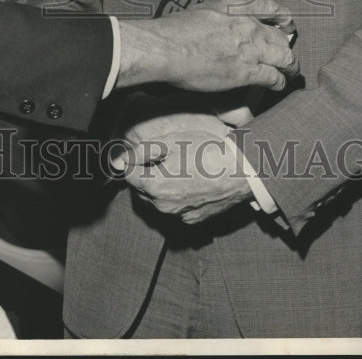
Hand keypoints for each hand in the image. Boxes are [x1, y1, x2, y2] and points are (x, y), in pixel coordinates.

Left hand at [112, 113, 251, 223]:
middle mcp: (163, 207)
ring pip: (158, 201)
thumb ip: (142, 151)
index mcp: (154, 186)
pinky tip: (188, 181)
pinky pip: (176, 209)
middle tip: (160, 158)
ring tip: (175, 168)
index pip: (129, 175)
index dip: (133, 161)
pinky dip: (176, 198)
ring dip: (159, 187)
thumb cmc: (206, 151)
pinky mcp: (193, 220)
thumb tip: (121, 159)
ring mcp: (179, 216)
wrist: (241, 171)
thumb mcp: (171, 141)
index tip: (142, 152)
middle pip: (142, 190)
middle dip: (144, 175)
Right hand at [117, 0, 297, 92]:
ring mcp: (250, 49)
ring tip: (289, 72)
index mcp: (235, 9)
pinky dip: (279, 82)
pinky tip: (278, 85)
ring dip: (289, 66)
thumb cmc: (174, 31)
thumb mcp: (200, 11)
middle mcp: (247, 26)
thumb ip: (218, 16)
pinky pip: (273, 77)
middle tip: (286, 54)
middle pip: (280, 36)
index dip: (282, 16)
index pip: (269, 7)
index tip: (286, 22)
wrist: (167, 48)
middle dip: (285, 47)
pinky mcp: (247, 72)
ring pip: (284, 57)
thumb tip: (218, 23)